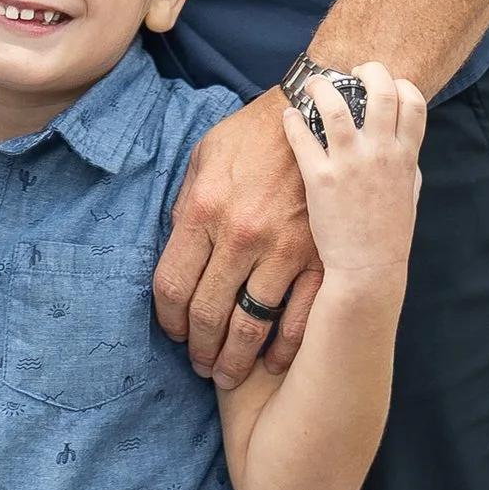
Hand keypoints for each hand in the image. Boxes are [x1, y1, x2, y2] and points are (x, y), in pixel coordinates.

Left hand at [153, 91, 322, 388]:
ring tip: (227, 374)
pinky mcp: (319, 257)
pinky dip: (283, 350)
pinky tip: (272, 362)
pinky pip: (298, 320)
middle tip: (199, 365)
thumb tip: (176, 252)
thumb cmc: (253, 137)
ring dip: (235, 360)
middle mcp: (240, 235)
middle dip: (199, 350)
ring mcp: (282, 249)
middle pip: (208, 314)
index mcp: (203, 209)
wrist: (315, 115)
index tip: (173, 333)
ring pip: (251, 327)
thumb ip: (186, 207)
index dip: (169, 319)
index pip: (172, 285)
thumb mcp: (204, 158)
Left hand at [282, 61, 426, 301]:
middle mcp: (381, 154)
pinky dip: (294, 121)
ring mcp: (351, 164)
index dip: (399, 83)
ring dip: (323, 87)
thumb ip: (408, 167)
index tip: (383, 82)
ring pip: (337, 106)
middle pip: (381, 90)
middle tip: (351, 72)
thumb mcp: (409, 196)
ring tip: (313, 85)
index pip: (413, 101)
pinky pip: (303, 137)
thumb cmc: (389, 236)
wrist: (368, 270)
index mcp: (405, 157)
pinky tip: (289, 117)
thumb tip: (405, 147)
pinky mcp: (321, 178)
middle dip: (368, 71)